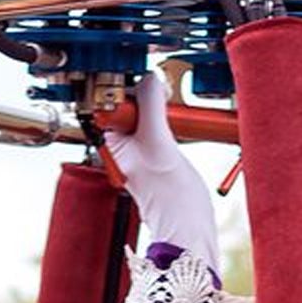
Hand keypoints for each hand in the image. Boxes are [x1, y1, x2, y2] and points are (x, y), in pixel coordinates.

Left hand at [104, 73, 218, 263]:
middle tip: (165, 101)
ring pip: (148, 110)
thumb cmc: (171, 196)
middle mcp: (121, 144)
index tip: (151, 89)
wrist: (189, 224)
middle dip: (150, 96)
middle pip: (132, 102)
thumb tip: (149, 78)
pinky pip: (160, 122)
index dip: (133, 89)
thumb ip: (150, 106)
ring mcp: (139, 148)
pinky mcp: (156, 151)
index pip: (114, 100)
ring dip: (163, 106)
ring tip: (172, 118)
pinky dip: (171, 118)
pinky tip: (179, 126)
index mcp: (112, 142)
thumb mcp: (159, 142)